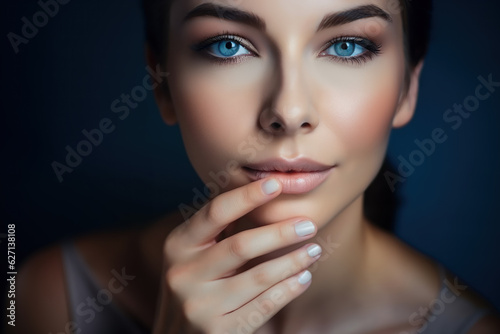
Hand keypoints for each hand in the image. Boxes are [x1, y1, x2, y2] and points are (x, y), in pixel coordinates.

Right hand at [153, 178, 321, 333]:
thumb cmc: (195, 286)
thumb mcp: (193, 255)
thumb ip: (218, 231)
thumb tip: (260, 193)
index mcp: (178, 245)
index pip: (215, 212)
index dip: (247, 196)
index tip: (276, 183)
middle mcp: (182, 274)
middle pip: (240, 245)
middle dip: (279, 232)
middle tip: (309, 224)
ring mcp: (198, 306)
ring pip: (257, 277)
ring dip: (291, 261)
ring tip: (313, 250)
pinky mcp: (217, 332)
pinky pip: (263, 306)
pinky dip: (288, 289)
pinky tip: (303, 278)